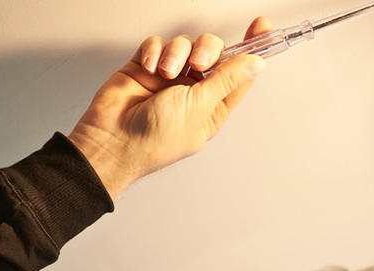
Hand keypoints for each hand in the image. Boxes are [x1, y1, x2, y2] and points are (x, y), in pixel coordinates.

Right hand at [68, 18, 272, 198]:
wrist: (113, 141)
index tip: (261, 27)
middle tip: (198, 62)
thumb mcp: (200, 107)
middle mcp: (192, 91)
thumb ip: (226, 80)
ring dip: (176, 54)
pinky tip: (149, 67)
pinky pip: (157, 44)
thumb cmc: (155, 140)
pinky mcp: (145, 67)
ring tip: (165, 72)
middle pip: (213, 52)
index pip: (238, 73)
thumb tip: (254, 63)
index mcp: (212, 107)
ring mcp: (168, 78)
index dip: (251, 48)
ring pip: (184, 44)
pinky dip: (154, 51)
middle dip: (207, 50)